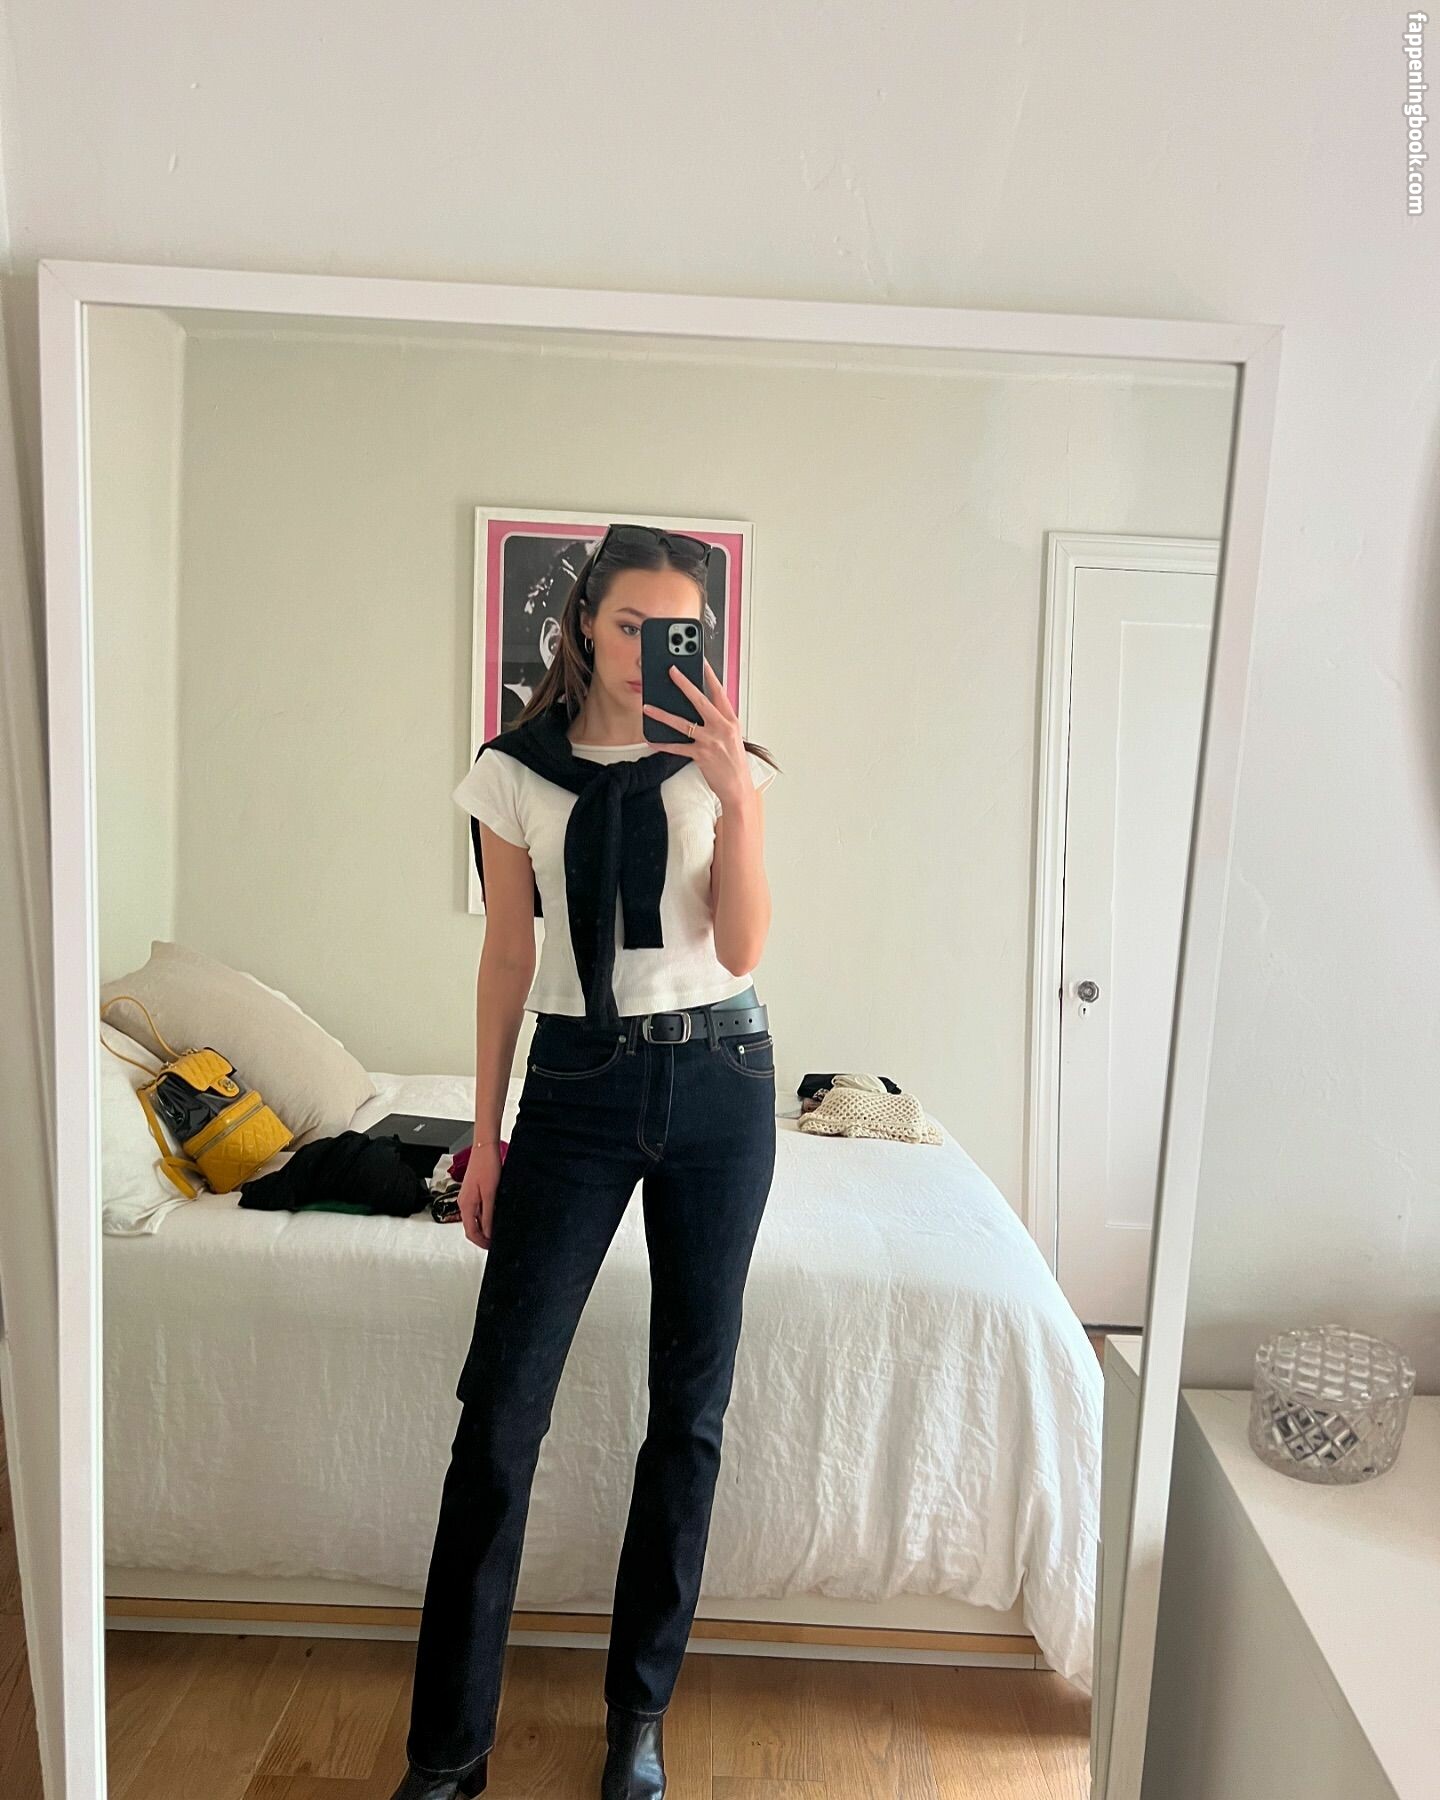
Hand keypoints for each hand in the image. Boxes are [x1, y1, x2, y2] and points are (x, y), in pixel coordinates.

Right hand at [458, 1143, 502, 1248]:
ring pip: (473, 1219)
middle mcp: (464, 1202)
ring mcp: (467, 1197)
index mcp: (466, 1204)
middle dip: (482, 1237)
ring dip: (483, 1228)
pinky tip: (493, 1216)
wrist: (485, 1149)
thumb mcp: (491, 1194)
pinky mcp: (472, 1192)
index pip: (471, 1232)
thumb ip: (488, 1215)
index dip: (481, 1242)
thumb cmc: (487, 1167)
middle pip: (470, 1227)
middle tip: (495, 1242)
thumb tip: (487, 1233)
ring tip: (496, 1231)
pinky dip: (483, 1218)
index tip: (491, 1247)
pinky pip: (475, 1210)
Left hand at [642, 660, 751, 809]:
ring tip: (648, 707)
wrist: (738, 787)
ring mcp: (710, 741)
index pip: (719, 692)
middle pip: (700, 700)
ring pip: (683, 723)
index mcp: (731, 720)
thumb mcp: (733, 737)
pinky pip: (677, 747)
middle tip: (672, 671)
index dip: (710, 675)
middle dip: (684, 683)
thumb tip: (703, 709)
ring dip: (663, 714)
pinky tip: (651, 739)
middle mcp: (721, 727)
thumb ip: (719, 722)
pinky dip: (662, 744)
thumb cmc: (735, 763)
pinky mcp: (700, 755)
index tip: (701, 662)